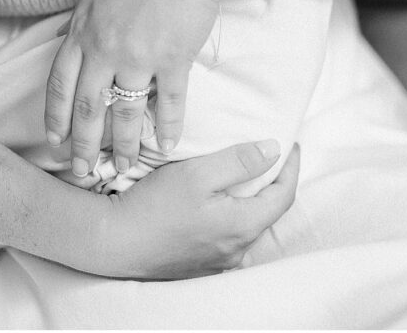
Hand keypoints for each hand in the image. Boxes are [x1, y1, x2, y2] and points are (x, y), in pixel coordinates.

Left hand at [44, 0, 238, 176]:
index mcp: (83, 28)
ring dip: (125, 145)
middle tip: (83, 171)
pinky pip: (169, 102)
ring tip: (125, 166)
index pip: (59, 83)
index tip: (54, 139)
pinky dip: (169, 127)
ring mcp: (139, 55)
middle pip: (88, 107)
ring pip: (126, 113)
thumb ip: (85, 18)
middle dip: (84, 144)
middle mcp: (105, 47)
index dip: (56, 115)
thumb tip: (72, 37)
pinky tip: (169, 144)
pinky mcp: (174, 57)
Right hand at [90, 142, 298, 278]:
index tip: (291, 143)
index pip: (283, 195)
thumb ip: (239, 161)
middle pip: (266, 211)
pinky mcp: (199, 264)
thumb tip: (273, 150)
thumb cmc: (154, 206)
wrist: (114, 241)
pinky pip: (226, 236)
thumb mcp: (198, 172)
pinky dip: (229, 213)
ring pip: (246, 224)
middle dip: (271, 182)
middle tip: (266, 154)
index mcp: (241, 226)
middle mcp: (235, 250)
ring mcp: (218, 261)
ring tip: (239, 173)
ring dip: (248, 198)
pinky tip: (213, 200)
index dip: (291, 167)